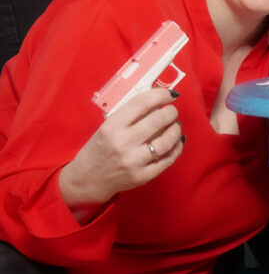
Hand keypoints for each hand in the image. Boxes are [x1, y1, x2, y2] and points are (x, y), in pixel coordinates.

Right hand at [59, 88, 183, 219]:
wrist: (87, 179)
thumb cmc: (99, 149)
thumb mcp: (107, 127)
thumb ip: (129, 114)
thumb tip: (157, 101)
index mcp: (112, 127)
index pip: (142, 103)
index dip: (160, 95)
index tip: (169, 94)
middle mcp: (122, 143)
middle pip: (158, 120)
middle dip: (171, 112)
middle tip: (172, 111)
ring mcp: (133, 162)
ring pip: (167, 141)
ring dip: (176, 129)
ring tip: (175, 126)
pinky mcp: (142, 176)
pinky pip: (168, 159)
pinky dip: (177, 147)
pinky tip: (176, 141)